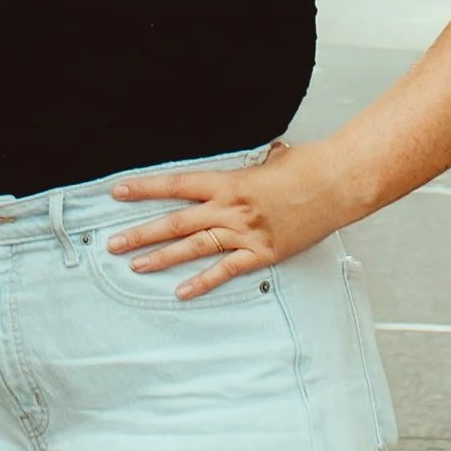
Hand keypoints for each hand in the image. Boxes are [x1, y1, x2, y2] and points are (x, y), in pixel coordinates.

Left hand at [105, 138, 339, 298]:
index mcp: (228, 181)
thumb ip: (251, 165)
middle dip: (142, 232)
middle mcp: (230, 208)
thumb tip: (254, 158)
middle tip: (113, 244)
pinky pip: (227, 271)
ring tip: (136, 266)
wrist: (337, 183)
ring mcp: (245, 233)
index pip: (176, 184)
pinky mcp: (263, 253)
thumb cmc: (306, 167)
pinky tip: (182, 292)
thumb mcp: (269, 159)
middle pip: (176, 222)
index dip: (144, 189)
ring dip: (163, 258)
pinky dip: (204, 283)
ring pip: (194, 247)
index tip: (117, 192)